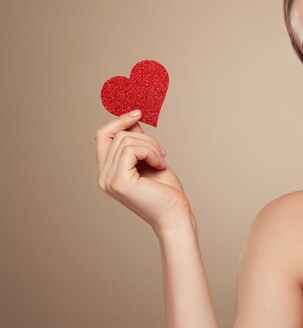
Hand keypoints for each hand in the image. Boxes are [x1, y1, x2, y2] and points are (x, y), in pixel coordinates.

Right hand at [96, 110, 190, 234]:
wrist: (175, 214)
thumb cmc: (165, 191)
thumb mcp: (150, 158)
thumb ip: (137, 141)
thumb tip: (132, 118)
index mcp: (108, 171)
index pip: (102, 136)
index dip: (118, 121)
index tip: (138, 113)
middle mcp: (103, 176)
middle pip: (115, 135)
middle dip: (144, 138)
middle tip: (162, 152)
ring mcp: (108, 180)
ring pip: (126, 141)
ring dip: (151, 146)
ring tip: (162, 160)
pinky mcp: (119, 181)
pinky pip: (131, 149)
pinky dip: (150, 152)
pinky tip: (160, 164)